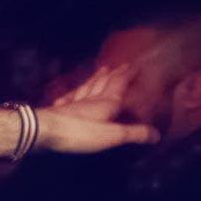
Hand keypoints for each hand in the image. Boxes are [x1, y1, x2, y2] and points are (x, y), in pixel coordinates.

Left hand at [35, 62, 160, 154]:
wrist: (43, 130)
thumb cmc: (80, 132)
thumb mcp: (112, 135)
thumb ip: (134, 133)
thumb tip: (156, 134)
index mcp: (106, 103)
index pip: (119, 84)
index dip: (127, 75)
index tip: (134, 65)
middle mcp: (90, 99)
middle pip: (104, 83)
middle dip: (113, 74)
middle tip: (120, 64)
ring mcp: (73, 103)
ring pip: (87, 87)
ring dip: (96, 78)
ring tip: (101, 70)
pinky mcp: (59, 110)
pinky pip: (69, 97)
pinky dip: (75, 91)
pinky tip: (72, 91)